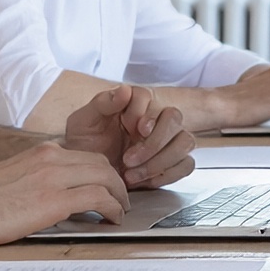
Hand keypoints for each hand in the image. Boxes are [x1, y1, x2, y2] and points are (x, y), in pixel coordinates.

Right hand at [0, 140, 133, 245]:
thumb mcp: (9, 181)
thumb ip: (32, 181)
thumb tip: (43, 198)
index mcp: (39, 153)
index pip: (84, 157)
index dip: (101, 173)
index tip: (106, 188)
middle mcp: (50, 158)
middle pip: (101, 164)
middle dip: (116, 182)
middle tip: (119, 201)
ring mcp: (54, 177)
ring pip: (106, 177)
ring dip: (119, 196)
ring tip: (119, 213)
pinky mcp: (54, 200)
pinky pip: (98, 198)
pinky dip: (112, 208)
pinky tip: (112, 220)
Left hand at [62, 83, 197, 189]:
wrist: (86, 174)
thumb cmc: (85, 145)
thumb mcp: (83, 122)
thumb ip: (102, 103)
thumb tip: (124, 90)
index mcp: (132, 103)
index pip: (148, 97)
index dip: (141, 113)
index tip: (129, 128)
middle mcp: (154, 118)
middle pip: (174, 117)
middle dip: (153, 142)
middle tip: (128, 159)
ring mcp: (166, 140)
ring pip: (185, 142)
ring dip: (160, 161)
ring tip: (133, 175)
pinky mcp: (172, 161)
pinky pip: (186, 164)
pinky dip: (168, 174)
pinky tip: (146, 180)